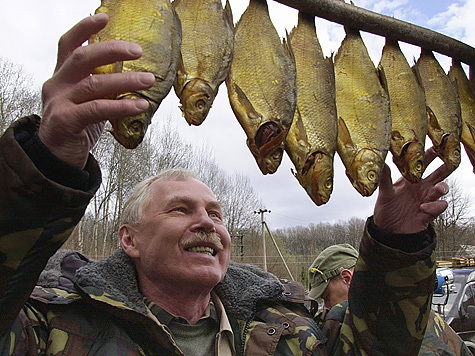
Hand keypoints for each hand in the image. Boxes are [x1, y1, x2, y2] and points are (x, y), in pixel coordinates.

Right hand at [39, 13, 154, 168]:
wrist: (56, 158)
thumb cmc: (75, 127)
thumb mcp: (86, 102)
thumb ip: (101, 88)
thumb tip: (133, 78)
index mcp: (62, 76)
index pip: (69, 44)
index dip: (85, 28)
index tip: (104, 17)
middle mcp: (57, 84)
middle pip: (83, 57)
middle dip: (112, 50)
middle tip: (138, 51)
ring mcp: (60, 102)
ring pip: (94, 84)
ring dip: (125, 81)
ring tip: (149, 80)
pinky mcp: (66, 121)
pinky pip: (97, 109)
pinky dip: (120, 106)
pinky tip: (139, 106)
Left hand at [374, 147, 450, 233]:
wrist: (388, 232)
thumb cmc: (386, 210)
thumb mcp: (384, 193)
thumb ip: (384, 178)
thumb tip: (381, 163)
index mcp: (410, 179)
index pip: (423, 163)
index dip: (430, 153)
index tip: (435, 144)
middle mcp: (421, 188)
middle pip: (439, 173)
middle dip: (446, 165)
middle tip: (450, 158)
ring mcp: (426, 199)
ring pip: (442, 188)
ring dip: (442, 187)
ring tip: (437, 189)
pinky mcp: (430, 213)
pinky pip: (440, 206)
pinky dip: (434, 206)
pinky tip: (423, 208)